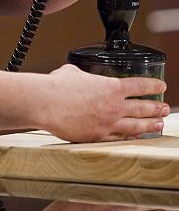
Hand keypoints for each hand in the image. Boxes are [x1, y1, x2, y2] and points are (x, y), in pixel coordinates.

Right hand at [43, 64, 168, 141]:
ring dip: (149, 125)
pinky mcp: (96, 136)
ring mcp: (107, 123)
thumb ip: (84, 76)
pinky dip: (128, 137)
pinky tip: (133, 137)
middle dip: (156, 108)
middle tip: (165, 109)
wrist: (45, 102)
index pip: (140, 86)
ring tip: (158, 125)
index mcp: (110, 87)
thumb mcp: (74, 72)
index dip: (153, 86)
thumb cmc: (56, 86)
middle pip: (143, 108)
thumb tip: (80, 77)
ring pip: (135, 126)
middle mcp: (113, 106)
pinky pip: (117, 137)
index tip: (161, 86)